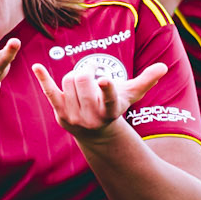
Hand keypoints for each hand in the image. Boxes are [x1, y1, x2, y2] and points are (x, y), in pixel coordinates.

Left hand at [31, 59, 167, 142]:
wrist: (96, 132)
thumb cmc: (115, 106)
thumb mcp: (131, 95)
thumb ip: (146, 80)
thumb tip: (164, 67)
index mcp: (110, 111)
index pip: (109, 99)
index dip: (106, 89)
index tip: (105, 79)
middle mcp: (92, 117)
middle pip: (82, 80)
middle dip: (87, 70)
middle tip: (93, 72)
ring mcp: (74, 116)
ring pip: (68, 80)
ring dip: (76, 75)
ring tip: (84, 82)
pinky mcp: (60, 113)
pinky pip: (50, 92)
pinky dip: (44, 79)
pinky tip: (36, 67)